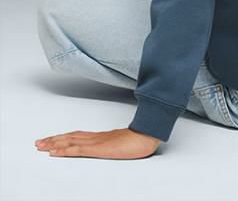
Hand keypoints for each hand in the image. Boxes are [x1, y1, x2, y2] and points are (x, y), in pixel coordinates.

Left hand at [34, 128, 161, 158]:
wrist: (148, 135)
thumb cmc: (142, 139)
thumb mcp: (127, 141)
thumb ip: (117, 142)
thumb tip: (114, 144)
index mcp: (103, 136)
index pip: (79, 135)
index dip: (65, 136)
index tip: (53, 138)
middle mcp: (97, 137)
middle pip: (71, 136)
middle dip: (54, 139)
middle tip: (39, 141)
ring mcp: (96, 142)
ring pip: (70, 141)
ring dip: (54, 143)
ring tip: (41, 145)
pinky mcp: (98, 148)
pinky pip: (77, 149)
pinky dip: (63, 150)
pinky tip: (54, 152)